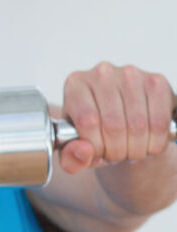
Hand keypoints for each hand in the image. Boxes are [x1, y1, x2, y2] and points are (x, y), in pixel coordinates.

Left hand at [57, 63, 172, 171]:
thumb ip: (71, 158)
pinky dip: (155, 141)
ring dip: (136, 149)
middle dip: (117, 151)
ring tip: (131, 152)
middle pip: (114, 125)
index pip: (88, 122)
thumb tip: (84, 151)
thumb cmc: (93, 132)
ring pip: (138, 125)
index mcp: (75, 85)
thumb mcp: (74, 149)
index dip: (97, 147)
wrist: (122, 119)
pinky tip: (147, 144)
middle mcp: (102, 73)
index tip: (99, 155)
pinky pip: (159, 121)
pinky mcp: (156, 81)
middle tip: (117, 156)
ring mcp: (131, 74)